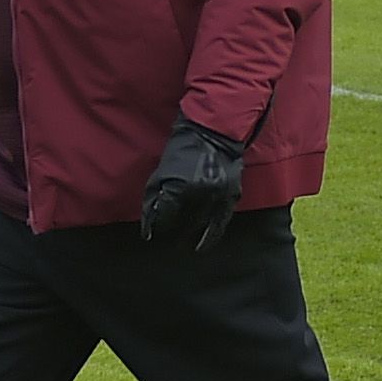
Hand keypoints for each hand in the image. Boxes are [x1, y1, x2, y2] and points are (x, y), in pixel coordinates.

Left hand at [139, 119, 247, 249]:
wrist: (214, 132)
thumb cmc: (182, 148)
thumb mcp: (162, 170)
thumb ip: (155, 195)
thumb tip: (150, 220)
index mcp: (180, 185)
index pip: (167, 215)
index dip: (158, 225)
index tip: (153, 233)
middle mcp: (201, 194)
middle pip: (185, 222)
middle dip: (174, 234)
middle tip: (166, 242)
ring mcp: (219, 195)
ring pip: (203, 226)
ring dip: (191, 238)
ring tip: (183, 248)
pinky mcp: (232, 196)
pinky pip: (221, 223)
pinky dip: (211, 236)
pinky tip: (203, 246)